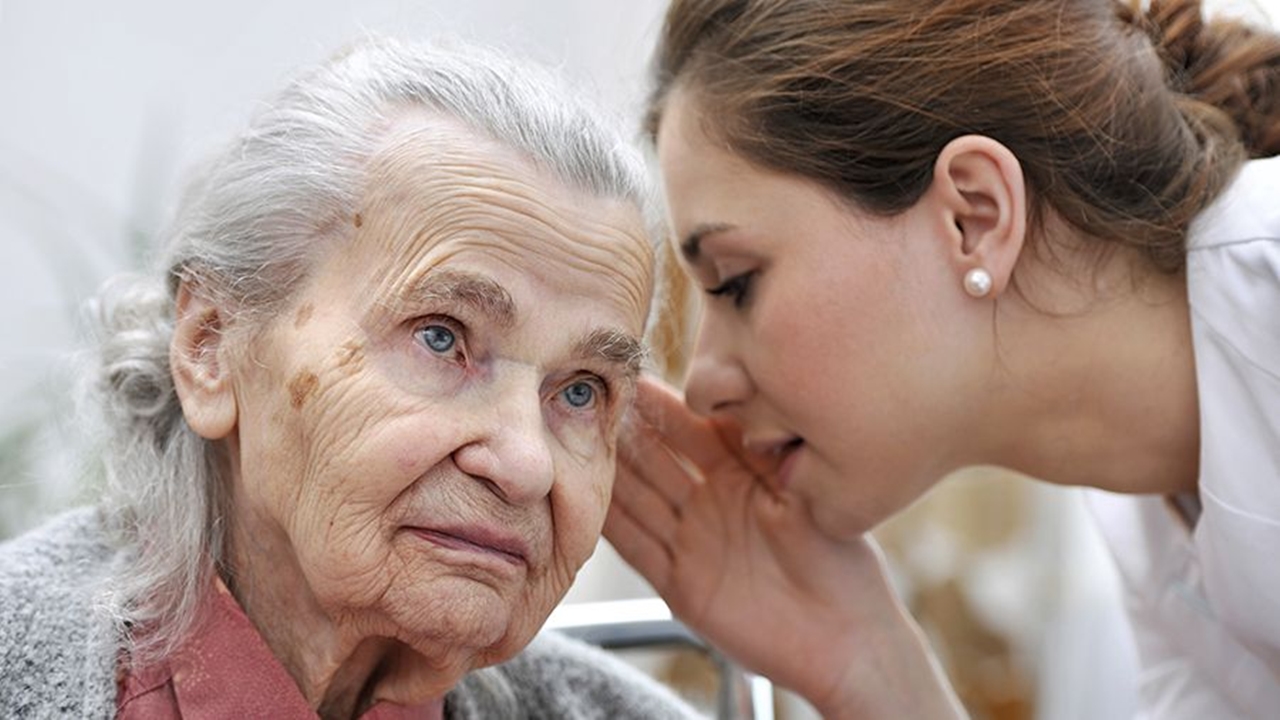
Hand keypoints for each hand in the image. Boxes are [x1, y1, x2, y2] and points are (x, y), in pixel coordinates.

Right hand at [604, 376, 964, 718]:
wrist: (845, 641)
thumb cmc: (843, 564)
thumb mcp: (806, 495)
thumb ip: (766, 452)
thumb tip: (739, 399)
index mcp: (744, 476)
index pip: (694, 431)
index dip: (664, 406)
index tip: (632, 378)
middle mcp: (712, 505)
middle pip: (658, 462)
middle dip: (626, 432)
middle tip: (588, 401)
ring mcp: (694, 544)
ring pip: (640, 501)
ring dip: (611, 474)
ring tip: (575, 441)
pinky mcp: (682, 586)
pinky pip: (638, 549)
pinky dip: (611, 528)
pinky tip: (584, 502)